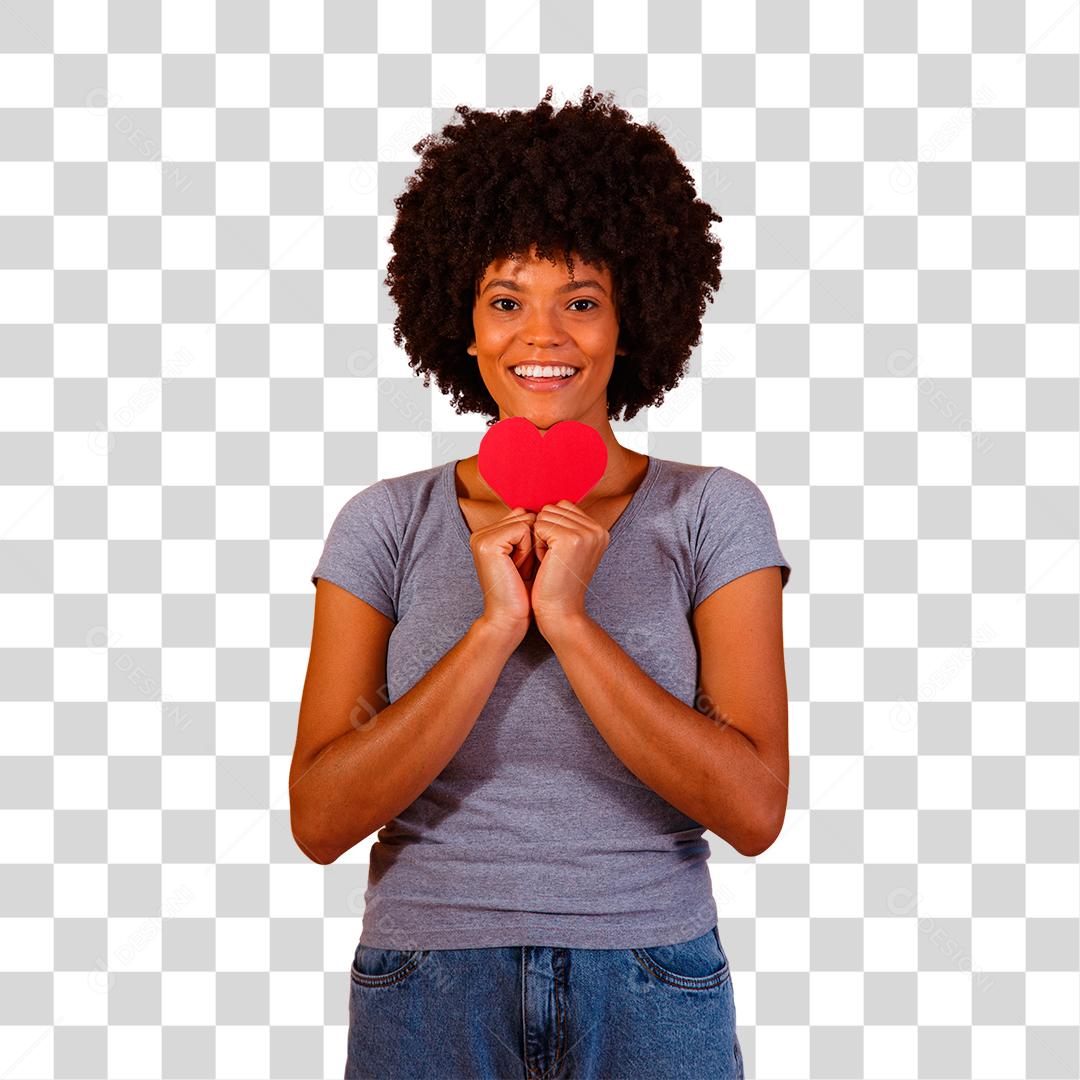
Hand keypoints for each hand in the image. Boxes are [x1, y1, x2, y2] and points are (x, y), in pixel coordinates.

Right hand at [469, 506, 537, 641]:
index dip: (534, 539)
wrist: (510, 618)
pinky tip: (517, 569)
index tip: (524, 565)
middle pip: (525, 514)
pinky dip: (528, 550)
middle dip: (534, 540)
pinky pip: (523, 529)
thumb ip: (528, 531)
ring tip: (519, 569)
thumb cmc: (523, 592)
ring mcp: (481, 537)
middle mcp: (480, 533)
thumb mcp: (527, 555)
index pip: (523, 515)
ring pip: (526, 521)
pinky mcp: (488, 543)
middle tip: (522, 568)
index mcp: (487, 534)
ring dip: (532, 545)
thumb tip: (549, 509)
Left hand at [530, 499, 608, 635]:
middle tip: (553, 559)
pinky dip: (535, 544)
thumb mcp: (567, 551)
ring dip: (539, 538)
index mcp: (599, 531)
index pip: (563, 506)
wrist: (560, 614)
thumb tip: (546, 505)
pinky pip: (538, 525)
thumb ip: (565, 526)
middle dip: (544, 531)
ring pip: (544, 515)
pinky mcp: (570, 539)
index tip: (557, 555)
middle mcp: (598, 529)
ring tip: (550, 561)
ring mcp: (586, 533)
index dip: (550, 528)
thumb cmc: (555, 584)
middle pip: (553, 508)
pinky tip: (546, 563)